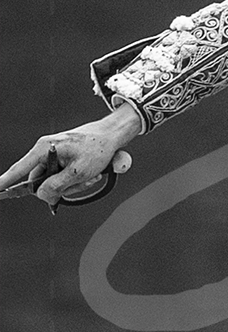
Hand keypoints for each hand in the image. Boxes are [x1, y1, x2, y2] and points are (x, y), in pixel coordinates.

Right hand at [0, 103, 140, 204]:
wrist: (112, 135)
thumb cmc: (97, 148)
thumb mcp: (79, 171)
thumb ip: (57, 185)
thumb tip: (41, 196)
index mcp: (44, 149)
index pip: (19, 169)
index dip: (6, 182)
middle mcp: (44, 152)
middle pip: (40, 182)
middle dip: (61, 188)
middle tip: (85, 181)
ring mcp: (51, 157)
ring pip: (53, 183)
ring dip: (72, 185)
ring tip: (91, 176)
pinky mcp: (60, 161)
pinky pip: (61, 178)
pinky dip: (75, 181)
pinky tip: (91, 176)